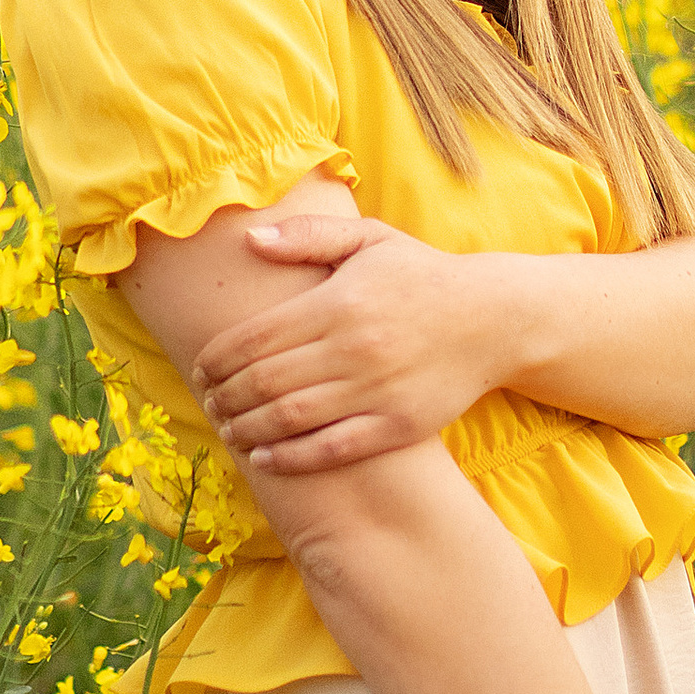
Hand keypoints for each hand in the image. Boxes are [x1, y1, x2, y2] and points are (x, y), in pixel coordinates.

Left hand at [191, 216, 507, 471]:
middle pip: (264, 381)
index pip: (255, 338)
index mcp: (338, 302)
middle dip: (225, 397)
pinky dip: (291, 457)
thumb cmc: (422, 275)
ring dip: (247, 428)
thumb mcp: (369, 239)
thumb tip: (251, 240)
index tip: (201, 369)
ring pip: (291, 418)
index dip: (217, 359)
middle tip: (209, 403)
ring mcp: (376, 390)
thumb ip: (309, 236)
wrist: (494, 318)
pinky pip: (332, 448)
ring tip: (229, 430)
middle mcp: (353, 348)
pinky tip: (265, 457)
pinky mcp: (398, 425)